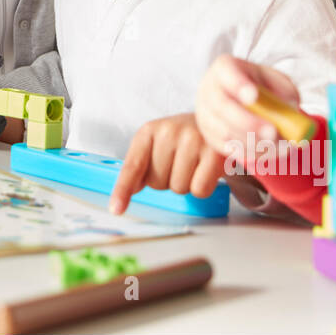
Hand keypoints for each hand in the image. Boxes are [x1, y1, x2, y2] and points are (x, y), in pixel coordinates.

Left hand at [109, 113, 223, 214]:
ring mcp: (193, 139)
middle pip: (156, 183)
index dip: (123, 189)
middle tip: (179, 162)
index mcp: (149, 130)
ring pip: (178, 188)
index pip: (133, 165)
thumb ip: (142, 165)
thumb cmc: (184, 139)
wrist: (218, 125)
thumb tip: (132, 189)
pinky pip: (199, 189)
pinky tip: (207, 169)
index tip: (116, 209)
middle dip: (166, 180)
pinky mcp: (215, 153)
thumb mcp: (158, 144)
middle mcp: (169, 131)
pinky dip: (203, 186)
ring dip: (186, 183)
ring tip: (195, 164)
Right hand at [194, 54, 309, 171]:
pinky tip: (268, 150)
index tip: (253, 96)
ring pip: (225, 131)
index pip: (226, 71)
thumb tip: (288, 107)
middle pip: (222, 106)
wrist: (245, 102)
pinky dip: (249, 151)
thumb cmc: (263, 88)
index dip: (238, 84)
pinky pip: (227, 147)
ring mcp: (206, 114)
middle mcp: (209, 89)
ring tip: (280, 145)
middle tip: (273, 131)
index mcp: (225, 67)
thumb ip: (283, 90)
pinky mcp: (210, 136)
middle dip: (248, 122)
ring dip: (253, 141)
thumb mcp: (276, 80)